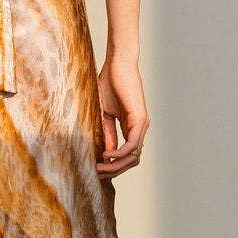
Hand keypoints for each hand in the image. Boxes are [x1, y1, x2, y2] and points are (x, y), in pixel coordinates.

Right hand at [98, 56, 147, 177]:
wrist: (117, 64)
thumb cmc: (110, 84)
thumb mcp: (105, 114)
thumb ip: (108, 133)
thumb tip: (106, 153)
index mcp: (131, 127)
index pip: (127, 156)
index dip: (112, 166)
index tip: (96, 169)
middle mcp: (140, 129)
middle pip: (131, 160)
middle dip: (114, 170)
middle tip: (97, 173)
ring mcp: (142, 125)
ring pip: (133, 156)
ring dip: (115, 165)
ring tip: (99, 167)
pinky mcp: (140, 119)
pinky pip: (132, 145)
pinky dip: (120, 153)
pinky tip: (106, 155)